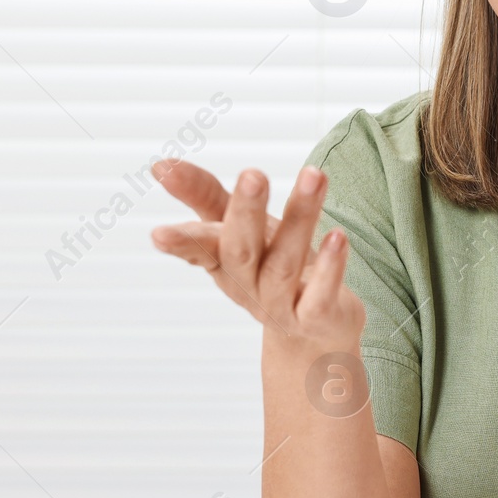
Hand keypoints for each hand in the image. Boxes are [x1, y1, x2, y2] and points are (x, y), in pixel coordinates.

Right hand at [149, 159, 364, 351]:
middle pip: (241, 250)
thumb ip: (204, 196)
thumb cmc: (272, 265)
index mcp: (222, 262)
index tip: (159, 232)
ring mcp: (280, 306)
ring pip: (284, 263)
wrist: (315, 332)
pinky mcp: (315, 319)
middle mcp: (246, 285)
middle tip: (253, 174)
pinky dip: (330, 267)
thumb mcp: (238, 229)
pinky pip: (320, 295)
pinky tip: (338, 237)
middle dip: (245, 211)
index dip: (182, 240)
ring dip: (300, 218)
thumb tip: (160, 165)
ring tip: (314, 177)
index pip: (200, 245)